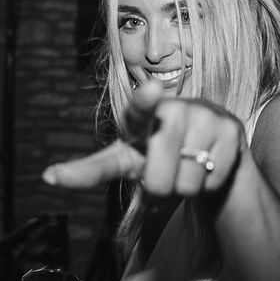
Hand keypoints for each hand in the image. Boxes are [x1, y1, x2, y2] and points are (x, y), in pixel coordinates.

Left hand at [42, 81, 245, 196]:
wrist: (207, 154)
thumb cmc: (155, 154)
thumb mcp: (123, 160)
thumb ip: (90, 168)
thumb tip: (47, 176)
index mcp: (141, 115)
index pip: (139, 109)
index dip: (145, 101)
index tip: (150, 92)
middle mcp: (174, 109)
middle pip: (158, 179)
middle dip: (160, 188)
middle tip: (166, 170)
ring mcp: (206, 116)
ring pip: (187, 184)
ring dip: (186, 188)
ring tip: (188, 166)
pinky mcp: (232, 131)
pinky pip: (213, 180)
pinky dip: (208, 185)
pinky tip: (209, 165)